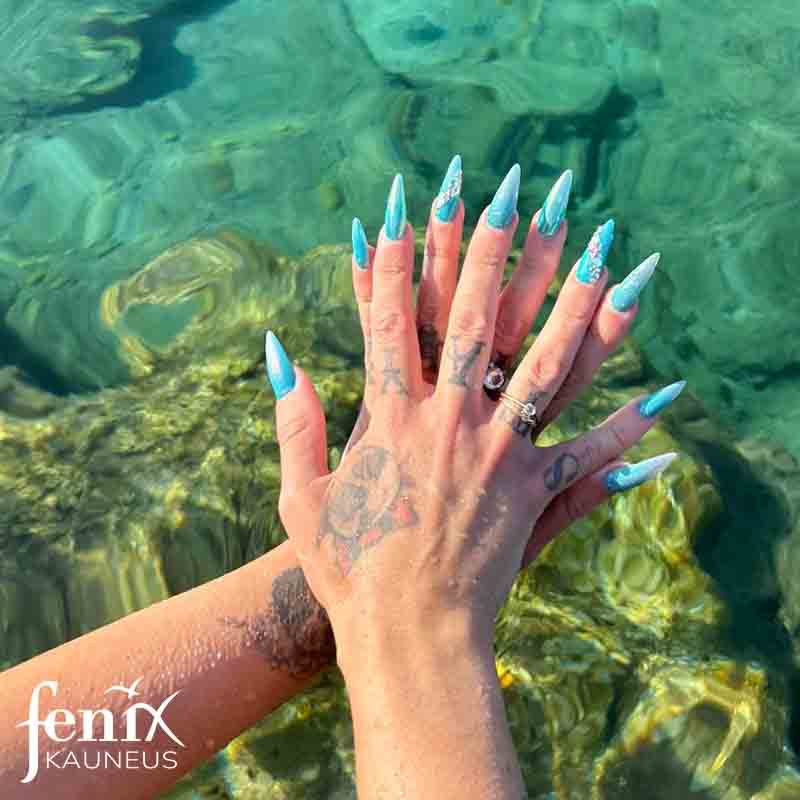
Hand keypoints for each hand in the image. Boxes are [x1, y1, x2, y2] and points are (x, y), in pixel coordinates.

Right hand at [265, 160, 681, 655]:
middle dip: (493, 250)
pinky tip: (664, 396)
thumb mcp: (301, 497)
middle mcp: (448, 423)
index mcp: (389, 420)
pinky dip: (625, 428)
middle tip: (515, 192)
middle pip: (473, 321)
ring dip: (575, 305)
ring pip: (542, 366)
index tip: (408, 205)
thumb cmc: (345, 571)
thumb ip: (295, 422)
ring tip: (604, 252)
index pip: (391, 320)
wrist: (404, 636)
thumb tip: (280, 354)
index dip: (398, 259)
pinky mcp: (532, 494)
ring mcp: (496, 454)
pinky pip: (586, 454)